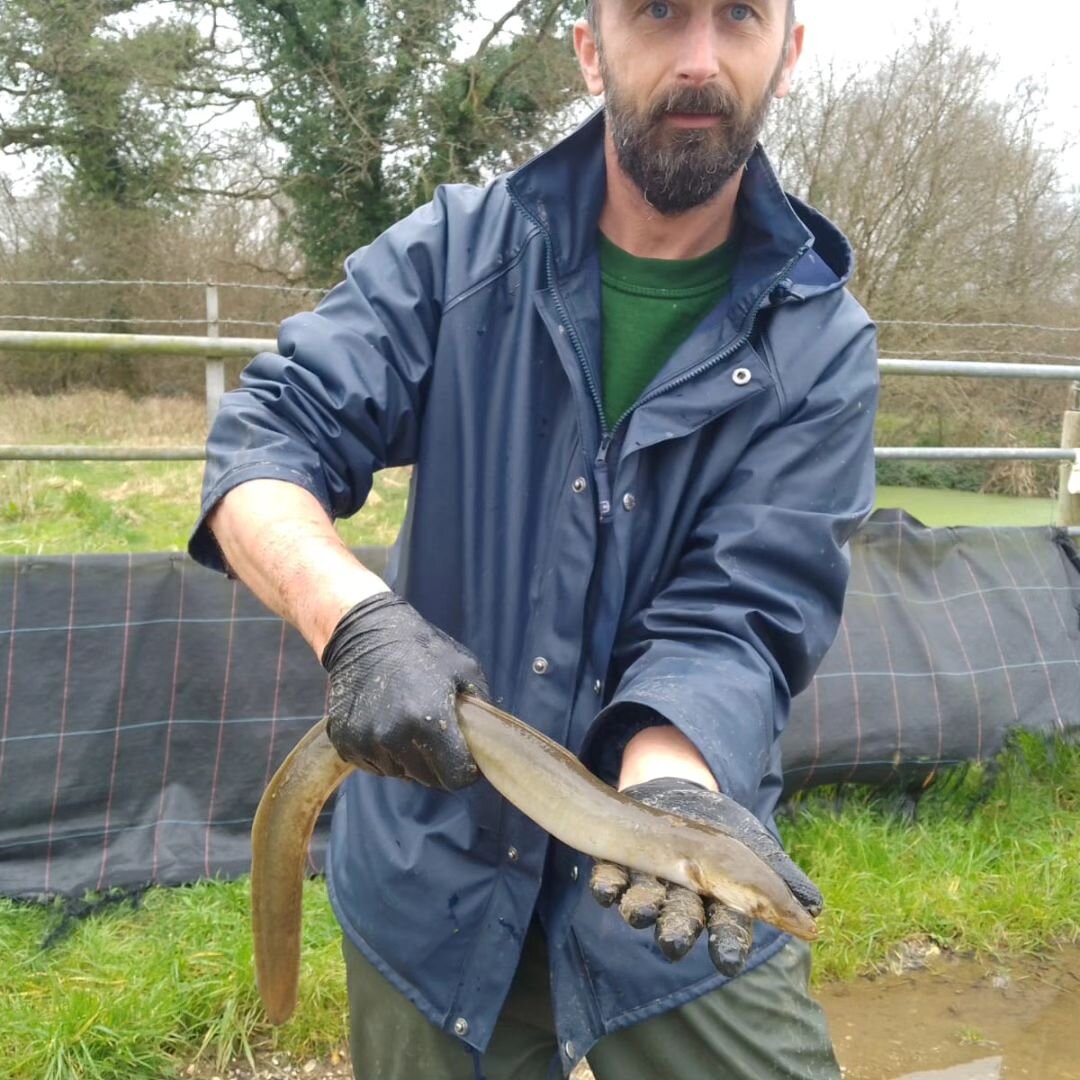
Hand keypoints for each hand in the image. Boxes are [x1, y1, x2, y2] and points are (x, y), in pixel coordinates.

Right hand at [321, 593, 487, 789]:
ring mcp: (365, 742)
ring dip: (409, 758)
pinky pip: (374, 766)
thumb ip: (481, 709)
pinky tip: (385, 723)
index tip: (465, 755)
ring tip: (408, 722)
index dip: (466, 769)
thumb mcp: (464, 668)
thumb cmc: (420, 648)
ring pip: (401, 773)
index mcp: (428, 720)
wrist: (365, 632)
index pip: (456, 778)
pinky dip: (384, 753)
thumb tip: (489, 742)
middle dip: (438, 763)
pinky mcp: (344, 743)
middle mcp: (393, 737)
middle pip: (428, 779)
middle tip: (436, 733)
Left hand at [589, 778, 822, 974]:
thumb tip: (816, 910)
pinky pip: (609, 878)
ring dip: (640, 908)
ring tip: (639, 912)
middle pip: (680, 921)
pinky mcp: (617, 864)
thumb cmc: (721, 835)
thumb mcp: (754, 848)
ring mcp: (648, 883)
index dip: (727, 945)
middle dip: (677, 931)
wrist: (677, 796)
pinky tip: (606, 889)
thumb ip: (780, 879)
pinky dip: (607, 884)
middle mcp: (680, 900)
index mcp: (718, 901)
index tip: (727, 962)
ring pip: (643, 904)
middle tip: (674, 943)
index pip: (726, 929)